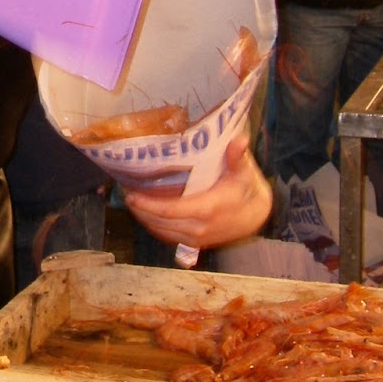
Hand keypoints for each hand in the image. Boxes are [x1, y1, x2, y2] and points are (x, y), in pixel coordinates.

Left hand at [124, 135, 271, 248]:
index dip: (148, 205)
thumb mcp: (244, 171)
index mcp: (208, 208)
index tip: (131, 194)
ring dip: (144, 218)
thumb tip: (240, 140)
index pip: (170, 210)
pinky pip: (169, 236)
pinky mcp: (196, 242)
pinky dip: (154, 226)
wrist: (256, 216)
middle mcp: (200, 226)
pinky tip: (145, 214)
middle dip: (140, 209)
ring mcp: (197, 237)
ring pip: (162, 231)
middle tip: (125, 193)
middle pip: (161, 221)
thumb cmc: (246, 189)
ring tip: (131, 202)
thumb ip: (237, 156)